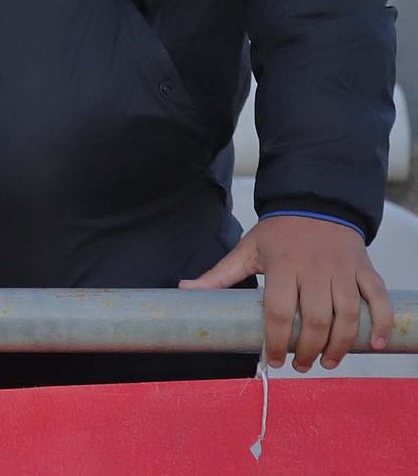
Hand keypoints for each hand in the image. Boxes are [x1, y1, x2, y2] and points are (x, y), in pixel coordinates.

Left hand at [181, 214, 392, 370]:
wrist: (314, 200)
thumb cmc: (278, 232)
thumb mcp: (248, 248)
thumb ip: (221, 273)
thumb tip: (184, 289)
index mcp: (282, 264)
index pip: (278, 311)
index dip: (275, 341)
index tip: (274, 361)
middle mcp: (314, 268)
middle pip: (315, 319)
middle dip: (309, 350)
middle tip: (302, 365)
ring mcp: (342, 269)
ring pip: (347, 314)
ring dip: (340, 345)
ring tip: (328, 362)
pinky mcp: (365, 269)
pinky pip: (379, 299)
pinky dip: (380, 324)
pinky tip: (375, 345)